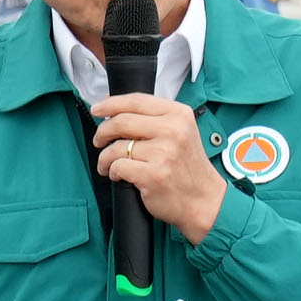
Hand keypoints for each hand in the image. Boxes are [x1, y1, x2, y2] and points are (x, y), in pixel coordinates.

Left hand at [88, 94, 223, 237]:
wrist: (204, 199)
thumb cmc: (186, 167)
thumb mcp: (181, 132)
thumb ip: (154, 119)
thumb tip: (114, 111)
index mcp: (179, 114)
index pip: (136, 100)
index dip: (110, 104)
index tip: (97, 109)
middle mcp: (173, 130)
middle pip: (121, 121)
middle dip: (102, 132)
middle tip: (99, 140)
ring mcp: (164, 153)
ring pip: (116, 147)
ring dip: (104, 157)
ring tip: (107, 164)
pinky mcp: (153, 174)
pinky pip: (118, 167)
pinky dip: (112, 172)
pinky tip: (118, 175)